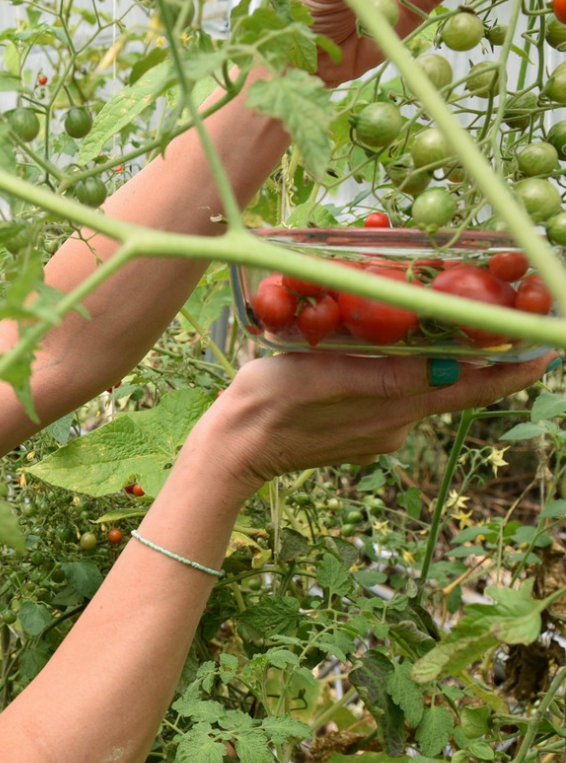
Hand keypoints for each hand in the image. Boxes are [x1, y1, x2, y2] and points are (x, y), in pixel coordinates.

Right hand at [195, 350, 553, 490]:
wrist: (228, 452)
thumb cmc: (267, 405)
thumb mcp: (322, 377)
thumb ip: (384, 374)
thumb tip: (446, 368)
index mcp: (394, 409)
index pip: (473, 389)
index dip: (516, 368)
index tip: (549, 344)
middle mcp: (396, 424)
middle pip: (452, 383)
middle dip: (474, 351)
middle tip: (490, 310)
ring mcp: (377, 431)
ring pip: (418, 385)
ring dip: (429, 357)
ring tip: (426, 319)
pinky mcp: (356, 431)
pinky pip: (389, 395)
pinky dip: (395, 371)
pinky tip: (375, 350)